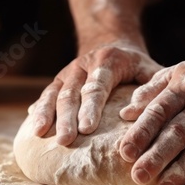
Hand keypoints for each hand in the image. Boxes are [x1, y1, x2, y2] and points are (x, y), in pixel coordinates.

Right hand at [29, 41, 161, 145]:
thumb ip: (151, 88)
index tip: (87, 129)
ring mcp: (68, 72)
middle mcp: (83, 64)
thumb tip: (133, 113)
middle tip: (65, 141)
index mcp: (107, 61)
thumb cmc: (136, 65)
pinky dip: (39, 110)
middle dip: (67, 118)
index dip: (91, 107)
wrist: (112, 43)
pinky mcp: (59, 81)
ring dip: (47, 114)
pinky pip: (46, 95)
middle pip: (72, 92)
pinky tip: (34, 127)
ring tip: (40, 134)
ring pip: (54, 93)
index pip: (97, 86)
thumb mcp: (150, 70)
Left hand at [118, 59, 184, 184]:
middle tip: (138, 176)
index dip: (141, 132)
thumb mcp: (175, 74)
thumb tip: (125, 113)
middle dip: (157, 156)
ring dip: (182, 170)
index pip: (158, 111)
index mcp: (183, 87)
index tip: (124, 152)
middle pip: (178, 133)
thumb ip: (149, 92)